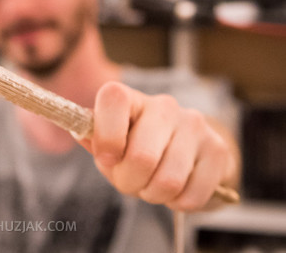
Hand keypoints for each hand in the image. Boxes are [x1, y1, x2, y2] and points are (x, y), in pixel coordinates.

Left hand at [81, 82, 238, 211]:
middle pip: (141, 157)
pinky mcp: (218, 150)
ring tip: (151, 186)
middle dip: (128, 182)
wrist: (185, 151)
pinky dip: (178, 202)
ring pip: (168, 181)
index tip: (107, 158)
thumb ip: (94, 141)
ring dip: (153, 195)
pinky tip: (175, 190)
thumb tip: (82, 134)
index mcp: (129, 98)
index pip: (112, 99)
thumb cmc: (136, 146)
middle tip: (129, 182)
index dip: (106, 136)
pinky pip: (192, 195)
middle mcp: (163, 105)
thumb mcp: (110, 142)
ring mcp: (194, 125)